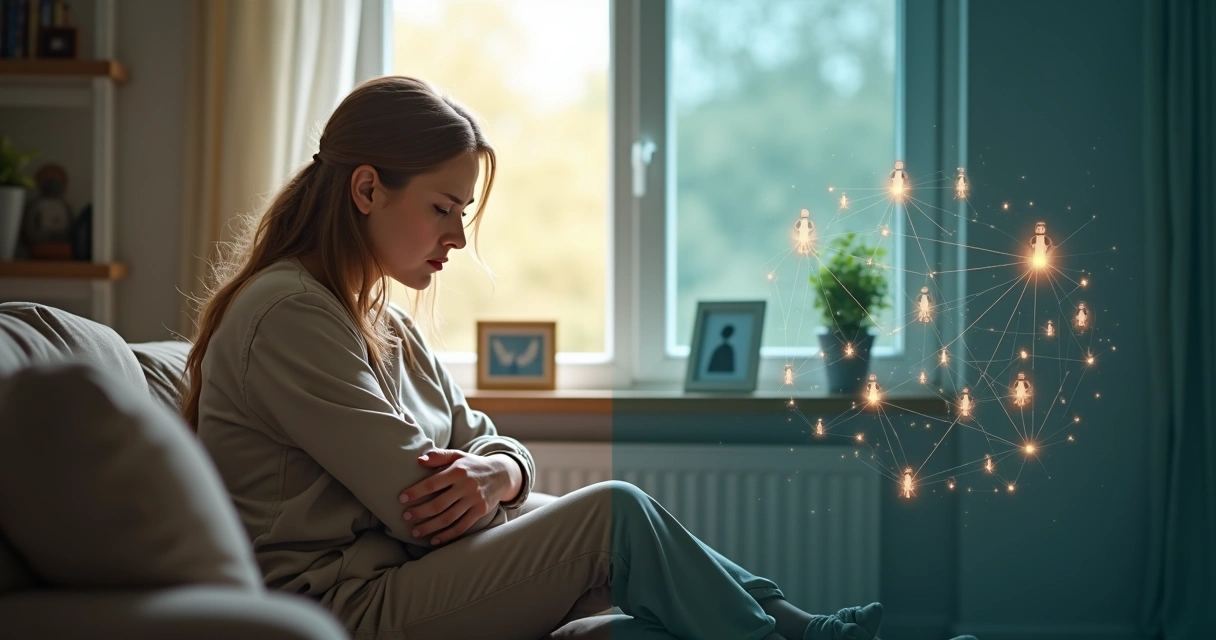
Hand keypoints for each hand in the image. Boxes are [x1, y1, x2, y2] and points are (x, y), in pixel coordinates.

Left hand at [397, 449, 511, 545]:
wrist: (502, 474)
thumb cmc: (473, 465)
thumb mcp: (457, 456)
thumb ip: (439, 456)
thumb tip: (419, 460)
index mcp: (458, 471)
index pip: (432, 483)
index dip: (416, 492)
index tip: (401, 499)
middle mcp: (466, 486)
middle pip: (439, 504)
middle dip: (419, 512)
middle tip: (405, 516)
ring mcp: (474, 500)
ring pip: (448, 518)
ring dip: (430, 527)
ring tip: (415, 531)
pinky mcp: (480, 512)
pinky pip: (461, 527)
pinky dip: (447, 535)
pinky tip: (434, 539)